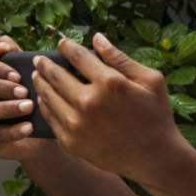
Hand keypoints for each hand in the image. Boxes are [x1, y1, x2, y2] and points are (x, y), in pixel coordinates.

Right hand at [0, 36, 47, 161]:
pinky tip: (29, 128)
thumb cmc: (26, 99)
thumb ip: (14, 56)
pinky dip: (13, 131)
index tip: (18, 75)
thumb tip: (1, 45)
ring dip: (7, 108)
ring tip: (29, 107)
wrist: (35, 133)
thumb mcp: (24, 76)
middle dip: (0, 87)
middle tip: (24, 92)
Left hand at [32, 33, 185, 180]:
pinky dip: (45, 106)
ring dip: (40, 83)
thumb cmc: (157, 115)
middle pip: (55, 75)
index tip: (62, 44)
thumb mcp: (150, 81)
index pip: (78, 56)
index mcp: (109, 83)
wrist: (155, 157)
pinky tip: (46, 100)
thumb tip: (97, 38)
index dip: (67, 47)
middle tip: (40, 59)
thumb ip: (121, 58)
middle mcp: (89, 102)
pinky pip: (50, 118)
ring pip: (48, 96)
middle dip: (45, 64)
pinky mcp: (72, 142)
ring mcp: (78, 124)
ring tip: (38, 77)